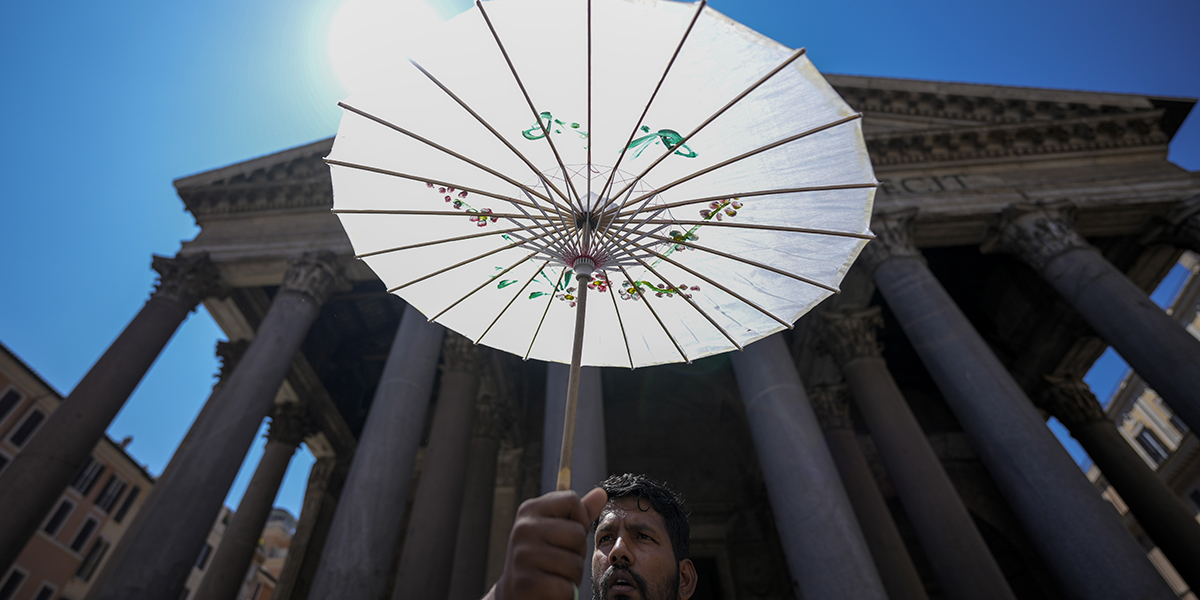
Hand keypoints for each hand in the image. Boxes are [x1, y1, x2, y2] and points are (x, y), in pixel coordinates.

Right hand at [488, 487, 607, 599]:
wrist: (515, 592)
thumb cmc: (543, 557)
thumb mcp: (558, 530)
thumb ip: (579, 513)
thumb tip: (602, 493)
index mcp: (530, 510)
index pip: (571, 500)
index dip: (580, 518)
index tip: (568, 533)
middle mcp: (523, 529)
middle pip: (578, 533)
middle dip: (578, 552)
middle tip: (559, 560)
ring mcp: (523, 556)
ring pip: (575, 563)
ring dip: (573, 575)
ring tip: (555, 575)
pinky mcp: (526, 583)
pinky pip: (567, 587)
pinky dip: (566, 592)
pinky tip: (551, 590)